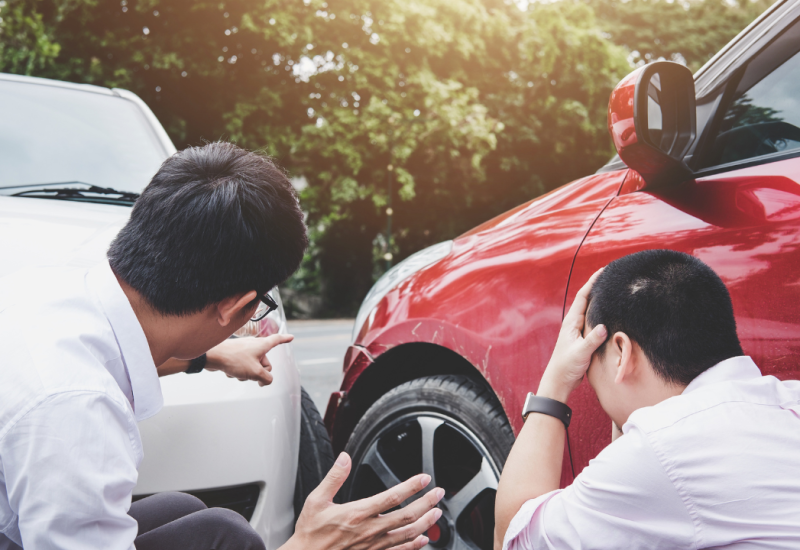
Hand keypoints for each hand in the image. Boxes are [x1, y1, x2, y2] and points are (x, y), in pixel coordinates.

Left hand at [205, 334, 293, 385]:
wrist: (212, 356)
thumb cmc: (234, 359)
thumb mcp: (255, 372)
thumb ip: (266, 378)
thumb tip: (267, 381)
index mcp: (262, 345)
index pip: (277, 340)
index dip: (285, 339)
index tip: (291, 337)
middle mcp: (254, 346)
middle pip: (265, 362)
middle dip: (260, 372)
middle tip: (253, 375)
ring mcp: (244, 350)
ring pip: (253, 367)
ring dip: (247, 373)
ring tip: (239, 372)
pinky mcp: (235, 355)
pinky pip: (243, 367)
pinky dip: (239, 371)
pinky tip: (231, 371)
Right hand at [287, 453, 443, 549]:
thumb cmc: (310, 531)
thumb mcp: (316, 500)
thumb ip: (334, 477)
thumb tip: (344, 457)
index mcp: (356, 514)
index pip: (391, 497)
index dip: (411, 487)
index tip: (424, 478)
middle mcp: (368, 530)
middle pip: (406, 516)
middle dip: (426, 503)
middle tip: (439, 493)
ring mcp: (373, 546)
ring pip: (407, 535)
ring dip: (426, 523)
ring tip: (437, 513)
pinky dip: (414, 545)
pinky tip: (423, 539)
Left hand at [538, 269, 606, 402]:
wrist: (560, 381)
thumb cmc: (566, 366)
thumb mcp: (581, 352)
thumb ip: (592, 340)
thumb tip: (603, 326)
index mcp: (571, 322)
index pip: (583, 297)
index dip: (592, 282)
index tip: (603, 270)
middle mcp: (574, 323)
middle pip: (588, 300)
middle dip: (598, 287)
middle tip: (612, 277)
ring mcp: (579, 330)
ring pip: (592, 311)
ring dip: (601, 301)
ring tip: (614, 291)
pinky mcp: (584, 339)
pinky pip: (595, 322)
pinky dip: (602, 315)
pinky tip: (611, 314)